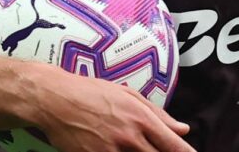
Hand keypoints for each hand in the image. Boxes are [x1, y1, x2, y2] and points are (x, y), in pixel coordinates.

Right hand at [25, 65, 194, 151]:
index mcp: (141, 118)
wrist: (56, 100)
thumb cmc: (93, 93)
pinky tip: (120, 151)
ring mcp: (109, 151)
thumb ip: (159, 114)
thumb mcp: (130, 96)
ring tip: (133, 147)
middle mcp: (129, 137)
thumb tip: (183, 129)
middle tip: (161, 151)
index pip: (172, 144)